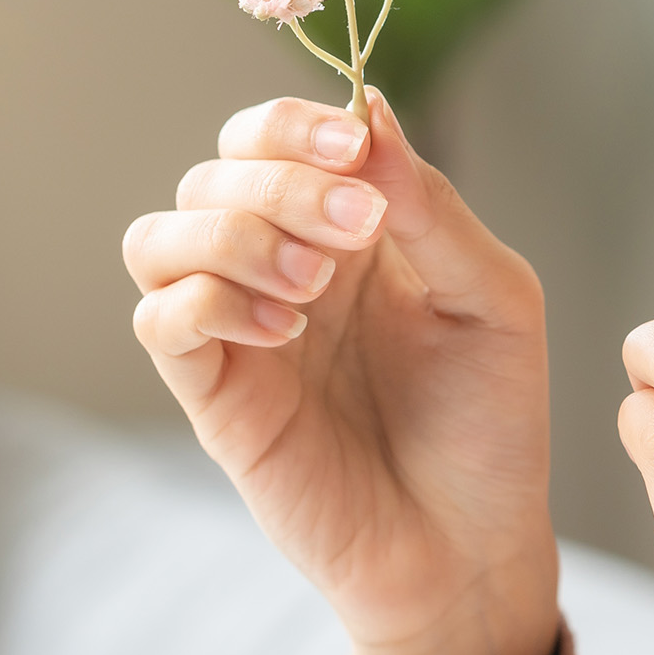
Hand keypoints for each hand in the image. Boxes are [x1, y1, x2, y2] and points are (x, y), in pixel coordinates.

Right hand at [123, 88, 559, 654]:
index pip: (279, 133)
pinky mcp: (214, 394)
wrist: (471, 544)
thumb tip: (372, 111)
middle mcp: (284, 263)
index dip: (300, 124)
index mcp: (352, 227)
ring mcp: (240, 327)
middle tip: (358, 227)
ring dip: (232, 234)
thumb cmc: (492, 423)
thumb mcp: (493, 300)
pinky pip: (160, 318)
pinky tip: (283, 330)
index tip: (355, 147)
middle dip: (281, 178)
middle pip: (217, 169)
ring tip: (314, 285)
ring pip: (163, 233)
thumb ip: (433, 209)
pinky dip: (206, 301)